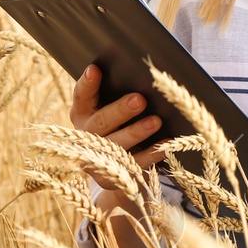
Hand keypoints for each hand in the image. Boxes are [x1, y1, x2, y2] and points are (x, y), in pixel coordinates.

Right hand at [69, 64, 164, 189]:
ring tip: (156, 121)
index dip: (87, 84)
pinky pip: (134, 164)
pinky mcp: (111, 177)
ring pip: (117, 144)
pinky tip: (166, 144)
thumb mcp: (112, 108)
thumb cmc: (119, 124)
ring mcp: (97, 159)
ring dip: (136, 132)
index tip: (95, 69)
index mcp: (81, 113)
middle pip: (101, 122)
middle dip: (120, 110)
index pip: (82, 96)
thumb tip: (146, 76)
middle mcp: (85, 136)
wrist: (116, 168)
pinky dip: (151, 154)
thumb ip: (118, 93)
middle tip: (139, 99)